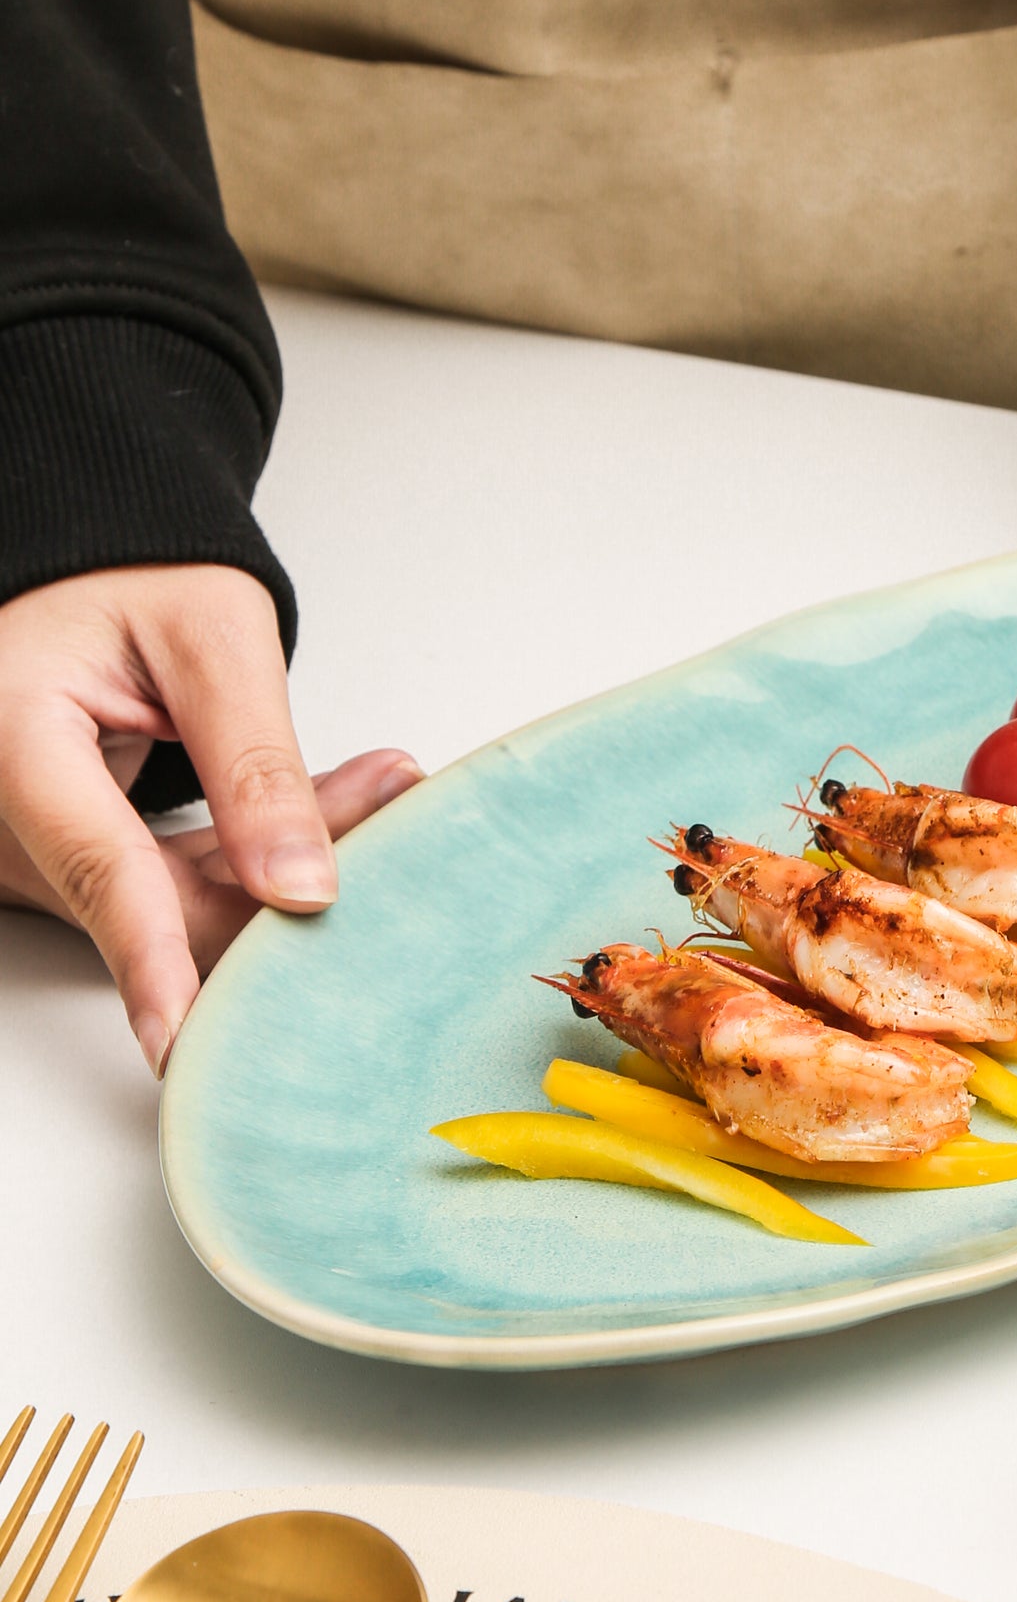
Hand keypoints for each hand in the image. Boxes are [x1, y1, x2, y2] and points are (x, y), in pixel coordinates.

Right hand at [0, 565, 420, 1072]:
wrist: (84, 560)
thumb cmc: (127, 571)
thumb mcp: (211, 636)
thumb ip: (256, 762)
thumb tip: (303, 890)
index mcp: (12, 732)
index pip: (101, 868)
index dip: (155, 960)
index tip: (187, 1041)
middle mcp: (7, 808)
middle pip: (150, 902)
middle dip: (282, 879)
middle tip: (393, 808)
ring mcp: (35, 841)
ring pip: (170, 901)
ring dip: (281, 861)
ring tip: (379, 787)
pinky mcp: (74, 853)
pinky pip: (166, 881)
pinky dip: (250, 852)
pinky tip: (336, 804)